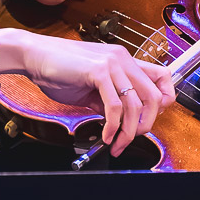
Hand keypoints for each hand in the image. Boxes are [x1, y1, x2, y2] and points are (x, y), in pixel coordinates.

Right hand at [10, 30, 175, 155]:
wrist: (34, 56)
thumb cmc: (59, 69)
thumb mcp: (91, 87)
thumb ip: (109, 100)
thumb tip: (121, 121)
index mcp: (124, 60)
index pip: (163, 77)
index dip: (164, 102)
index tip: (149, 119)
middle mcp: (123, 59)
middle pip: (155, 97)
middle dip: (146, 124)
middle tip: (132, 138)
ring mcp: (112, 64)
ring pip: (135, 105)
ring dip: (128, 132)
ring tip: (116, 143)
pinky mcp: (98, 72)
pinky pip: (114, 106)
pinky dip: (112, 126)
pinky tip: (105, 135)